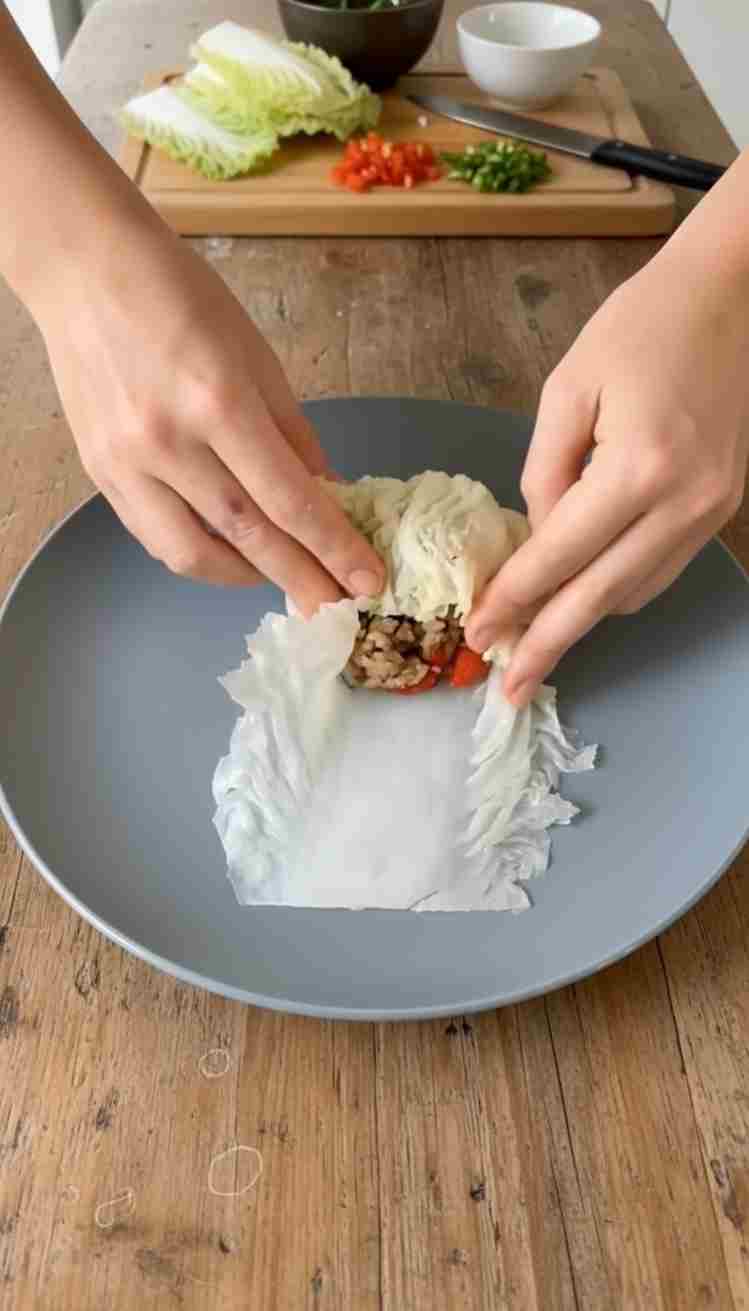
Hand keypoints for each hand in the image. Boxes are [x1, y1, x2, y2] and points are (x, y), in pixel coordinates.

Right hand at [32, 221, 383, 613]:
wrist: (85, 270)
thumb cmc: (181, 298)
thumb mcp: (256, 355)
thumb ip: (293, 434)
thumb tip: (328, 495)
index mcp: (219, 401)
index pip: (289, 498)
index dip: (334, 547)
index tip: (366, 580)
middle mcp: (169, 441)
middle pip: (247, 534)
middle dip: (301, 577)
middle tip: (335, 608)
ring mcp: (127, 463)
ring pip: (194, 552)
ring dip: (245, 577)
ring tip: (282, 580)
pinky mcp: (101, 473)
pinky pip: (155, 537)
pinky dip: (199, 556)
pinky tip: (230, 556)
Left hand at [464, 251, 748, 704]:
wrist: (730, 296)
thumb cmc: (638, 326)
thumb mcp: (566, 390)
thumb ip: (544, 473)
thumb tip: (539, 539)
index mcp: (639, 467)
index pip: (560, 555)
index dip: (514, 599)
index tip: (479, 633)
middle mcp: (683, 503)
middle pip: (600, 598)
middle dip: (548, 645)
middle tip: (508, 689)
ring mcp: (710, 512)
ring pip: (634, 594)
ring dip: (583, 620)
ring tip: (535, 641)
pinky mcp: (721, 509)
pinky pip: (661, 571)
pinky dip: (618, 589)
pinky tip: (582, 592)